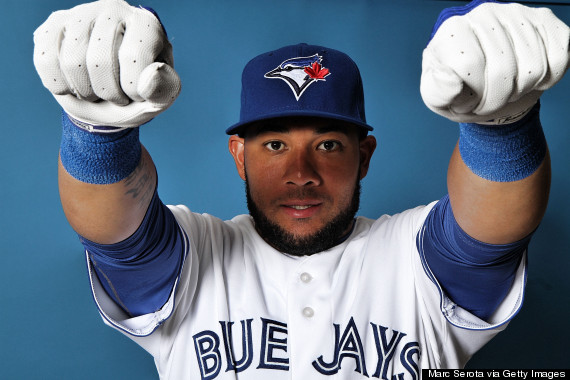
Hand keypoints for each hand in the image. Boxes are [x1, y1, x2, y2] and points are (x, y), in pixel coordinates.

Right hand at [33, 0, 180, 127]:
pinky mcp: (54, 25)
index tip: (137, 94)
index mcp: (146, 24)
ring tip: (96, 90)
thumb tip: (150, 75)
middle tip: (116, 96)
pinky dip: (59, 85)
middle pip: (100, 61)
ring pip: (72, 62)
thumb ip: (164, 89)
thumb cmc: (138, 95)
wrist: (107, 100)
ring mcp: (81, 14)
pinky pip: (46, 61)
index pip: (134, 56)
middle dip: (108, 93)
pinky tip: (73, 84)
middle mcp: (114, 9)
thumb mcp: (160, 97)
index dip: (133, 89)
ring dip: (84, 92)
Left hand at [420, 0, 568, 123]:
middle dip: (497, 98)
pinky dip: (547, 79)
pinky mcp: (545, 21)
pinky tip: (527, 76)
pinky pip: (559, 59)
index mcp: (453, 31)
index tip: (467, 102)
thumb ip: (439, 91)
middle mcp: (483, 14)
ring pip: (534, 68)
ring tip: (505, 87)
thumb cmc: (459, 89)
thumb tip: (450, 78)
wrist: (486, 84)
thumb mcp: (438, 97)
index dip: (473, 95)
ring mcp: (517, 14)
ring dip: (521, 90)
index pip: (469, 65)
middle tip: (488, 99)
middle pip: (503, 70)